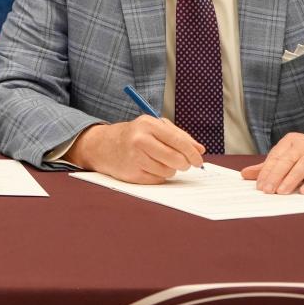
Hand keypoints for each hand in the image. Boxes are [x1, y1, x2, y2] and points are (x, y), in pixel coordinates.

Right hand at [65, 117, 204, 183]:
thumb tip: (200, 149)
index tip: (199, 160)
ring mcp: (134, 158)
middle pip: (175, 158)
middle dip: (184, 164)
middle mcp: (140, 140)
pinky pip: (157, 180)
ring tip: (161, 162)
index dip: (192, 153)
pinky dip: (159, 176)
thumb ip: (179, 135)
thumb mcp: (154, 127)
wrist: (104, 145)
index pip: (178, 141)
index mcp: (148, 124)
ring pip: (168, 171)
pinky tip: (150, 167)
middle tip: (184, 164)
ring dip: (170, 170)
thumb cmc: (135, 135)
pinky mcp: (132, 173)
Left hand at [243, 132, 303, 193]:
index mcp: (292, 141)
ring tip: (282, 191)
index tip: (259, 186)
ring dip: (292, 178)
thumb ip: (269, 167)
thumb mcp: (290, 159)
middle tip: (267, 191)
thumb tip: (244, 174)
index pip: (276, 156)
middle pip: (288, 159)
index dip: (267, 171)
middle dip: (276, 175)